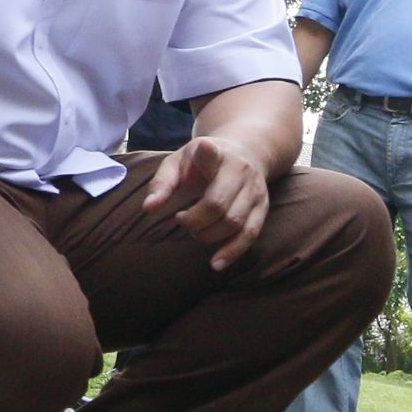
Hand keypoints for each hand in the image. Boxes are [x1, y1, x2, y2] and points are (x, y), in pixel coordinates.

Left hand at [139, 135, 270, 271]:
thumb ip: (162, 183)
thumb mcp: (179, 161)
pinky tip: (216, 264)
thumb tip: (148, 209)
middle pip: (218, 204)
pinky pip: (251, 234)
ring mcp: (255, 189)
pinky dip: (233, 251)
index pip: (212, 153)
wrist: (245, 151)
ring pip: (234, 222)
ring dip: (208, 235)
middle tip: (181, 219)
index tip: (205, 147)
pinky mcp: (262, 207)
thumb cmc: (203, 161)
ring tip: (195, 231)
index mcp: (216, 153)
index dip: (208, 153)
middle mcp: (240, 170)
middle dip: (194, 220)